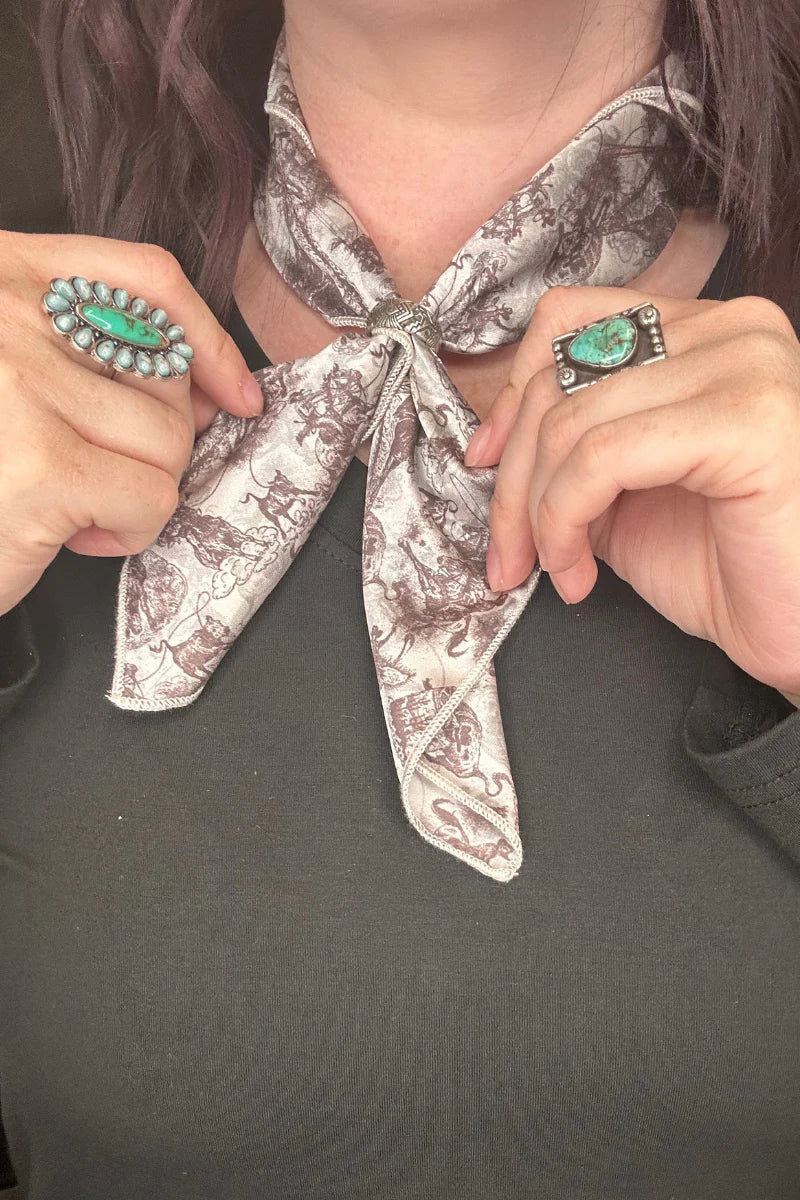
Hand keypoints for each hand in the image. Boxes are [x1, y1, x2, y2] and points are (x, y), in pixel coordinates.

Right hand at [0, 228, 262, 614]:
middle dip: (156, 441)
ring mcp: (21, 385)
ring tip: (78, 505)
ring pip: (169, 439)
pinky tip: (75, 536)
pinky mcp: (41, 466)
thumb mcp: (18, 381)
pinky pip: (151, 498)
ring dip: (139, 491)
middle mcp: (6, 314)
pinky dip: (130, 532)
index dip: (206, 336)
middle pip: (167, 368)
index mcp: (3, 275)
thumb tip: (215, 391)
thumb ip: (100, 361)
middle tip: (100, 471)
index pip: (146, 276)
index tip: (235, 391)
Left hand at [464, 284, 799, 704]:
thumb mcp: (629, 497)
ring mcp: (745, 364)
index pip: (571, 320)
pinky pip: (602, 457)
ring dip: (537, 512)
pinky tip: (580, 575)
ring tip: (555, 570)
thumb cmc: (733, 570)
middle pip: (559, 375)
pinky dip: (566, 521)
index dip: (512, 393)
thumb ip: (575, 451)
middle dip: (512, 477)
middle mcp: (733, 329)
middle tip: (507, 554)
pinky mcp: (746, 419)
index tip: (484, 462)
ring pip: (571, 420)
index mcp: (706, 332)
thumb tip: (497, 447)